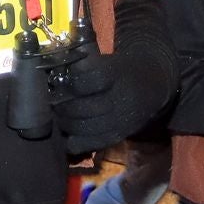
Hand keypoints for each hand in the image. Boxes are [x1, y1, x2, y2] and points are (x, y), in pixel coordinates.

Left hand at [50, 38, 120, 153]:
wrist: (151, 86)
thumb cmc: (121, 71)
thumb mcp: (108, 61)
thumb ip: (84, 67)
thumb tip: (55, 75)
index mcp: (117, 74)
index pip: (88, 82)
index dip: (69, 85)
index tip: (58, 84)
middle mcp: (120, 98)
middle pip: (84, 108)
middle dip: (63, 108)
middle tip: (53, 104)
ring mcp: (121, 120)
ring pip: (86, 128)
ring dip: (66, 124)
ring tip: (59, 118)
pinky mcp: (120, 135)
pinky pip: (94, 143)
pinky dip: (76, 142)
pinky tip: (69, 135)